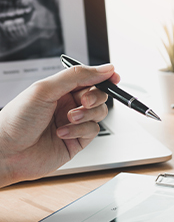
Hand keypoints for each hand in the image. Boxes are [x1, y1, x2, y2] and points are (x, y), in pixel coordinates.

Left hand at [0, 64, 119, 186]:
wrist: (6, 153)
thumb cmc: (16, 120)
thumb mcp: (45, 89)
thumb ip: (77, 76)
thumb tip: (105, 68)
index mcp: (60, 89)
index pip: (89, 78)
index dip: (104, 76)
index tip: (114, 77)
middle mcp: (68, 104)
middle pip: (98, 95)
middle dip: (95, 97)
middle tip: (83, 101)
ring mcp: (74, 123)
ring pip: (99, 113)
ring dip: (87, 115)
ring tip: (69, 118)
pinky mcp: (77, 140)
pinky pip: (93, 131)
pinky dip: (80, 131)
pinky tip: (62, 133)